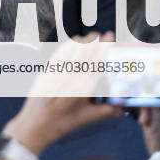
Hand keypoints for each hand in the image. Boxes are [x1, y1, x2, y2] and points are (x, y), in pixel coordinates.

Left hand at [5, 33, 119, 155]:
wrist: (36, 124)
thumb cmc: (63, 123)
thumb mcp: (89, 118)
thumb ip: (108, 111)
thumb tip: (123, 106)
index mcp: (82, 87)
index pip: (96, 62)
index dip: (104, 48)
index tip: (111, 38)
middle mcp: (69, 77)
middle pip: (84, 51)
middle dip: (95, 41)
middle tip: (103, 35)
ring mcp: (56, 72)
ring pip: (70, 50)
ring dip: (82, 41)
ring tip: (91, 38)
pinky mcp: (46, 71)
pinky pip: (58, 53)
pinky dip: (67, 46)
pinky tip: (72, 43)